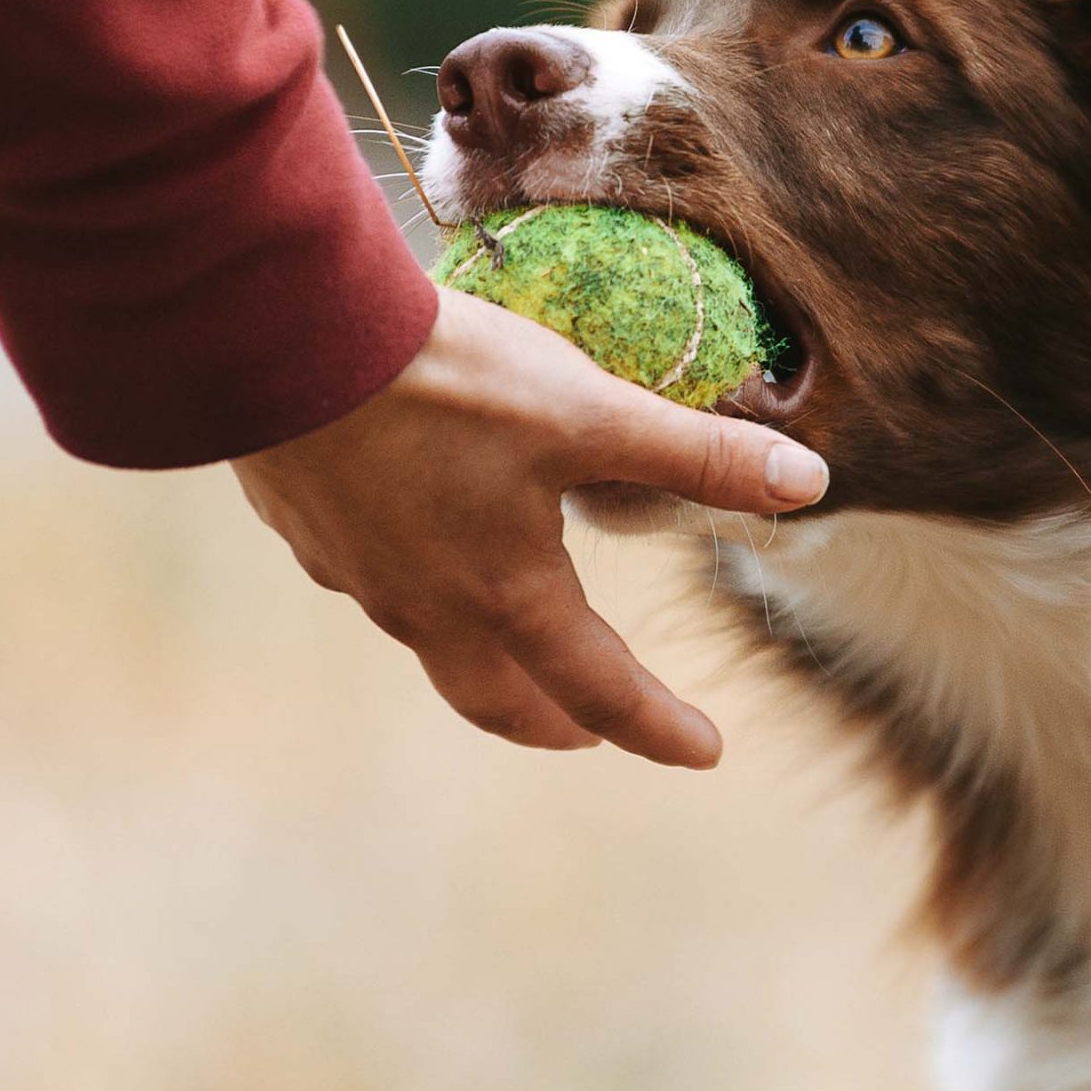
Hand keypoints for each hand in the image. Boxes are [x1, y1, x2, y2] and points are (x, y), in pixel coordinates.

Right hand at [231, 289, 829, 766]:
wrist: (280, 339)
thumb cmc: (443, 381)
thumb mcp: (589, 410)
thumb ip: (698, 452)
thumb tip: (810, 481)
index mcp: (508, 595)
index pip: (602, 690)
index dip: (661, 726)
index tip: (705, 751)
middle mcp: (430, 608)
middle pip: (500, 700)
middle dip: (556, 721)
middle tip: (594, 728)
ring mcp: (359, 576)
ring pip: (434, 646)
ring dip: (486, 660)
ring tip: (511, 638)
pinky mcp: (309, 531)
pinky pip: (376, 585)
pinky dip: (418, 590)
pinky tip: (418, 545)